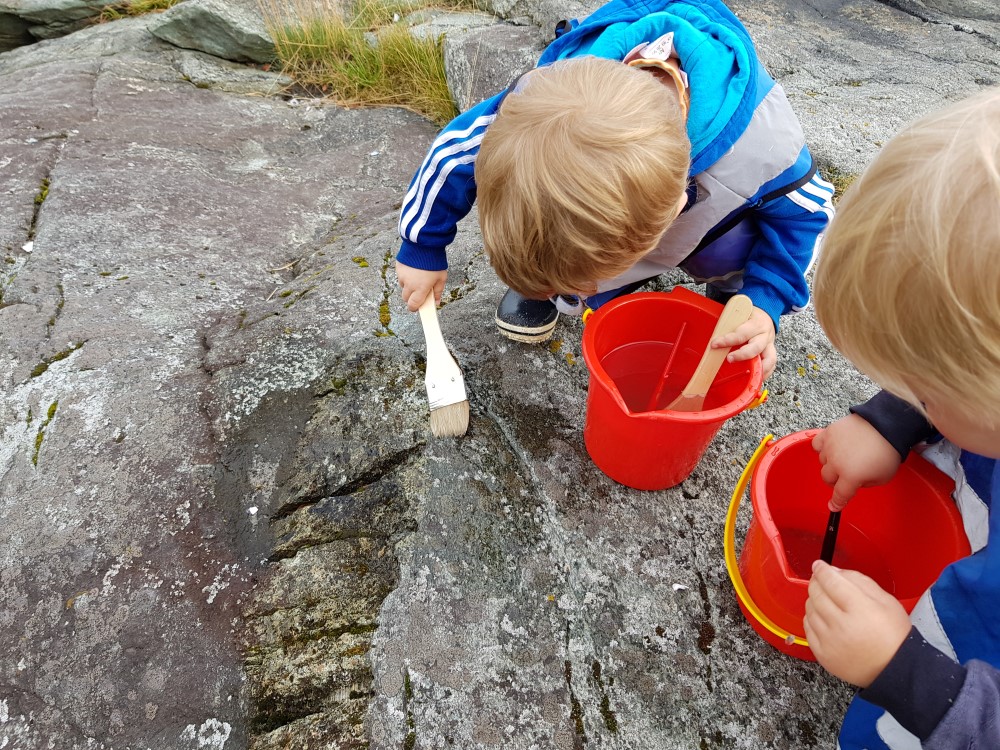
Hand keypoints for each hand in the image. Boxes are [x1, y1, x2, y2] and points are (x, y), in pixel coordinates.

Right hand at [396, 262, 446, 311]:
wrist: (424, 244)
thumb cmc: (435, 261)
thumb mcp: (441, 277)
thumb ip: (438, 291)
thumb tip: (436, 302)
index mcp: (420, 289)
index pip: (413, 305)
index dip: (414, 308)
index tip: (417, 307)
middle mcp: (409, 284)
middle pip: (405, 298)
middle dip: (411, 297)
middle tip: (419, 291)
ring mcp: (402, 276)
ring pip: (403, 286)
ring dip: (408, 286)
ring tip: (417, 277)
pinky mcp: (398, 268)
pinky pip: (400, 276)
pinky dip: (406, 276)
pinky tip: (413, 269)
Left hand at [712, 307, 776, 379]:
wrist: (765, 314)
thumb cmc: (748, 315)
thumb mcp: (739, 315)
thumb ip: (728, 324)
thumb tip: (712, 336)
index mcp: (755, 324)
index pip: (741, 333)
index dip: (727, 340)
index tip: (714, 344)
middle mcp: (764, 335)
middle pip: (756, 348)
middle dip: (742, 355)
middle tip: (729, 359)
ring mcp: (769, 345)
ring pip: (769, 359)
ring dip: (758, 369)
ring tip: (747, 377)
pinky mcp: (771, 352)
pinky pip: (771, 365)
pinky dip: (765, 373)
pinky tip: (756, 379)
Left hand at [804, 561, 910, 687]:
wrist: (895, 669)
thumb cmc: (894, 635)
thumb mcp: (886, 601)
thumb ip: (859, 581)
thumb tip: (834, 571)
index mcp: (860, 609)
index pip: (831, 581)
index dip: (822, 570)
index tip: (819, 566)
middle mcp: (841, 625)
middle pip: (817, 594)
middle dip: (816, 582)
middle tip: (821, 580)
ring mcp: (830, 641)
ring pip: (809, 609)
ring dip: (814, 600)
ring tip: (826, 601)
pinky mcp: (823, 655)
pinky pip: (807, 628)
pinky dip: (812, 619)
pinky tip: (823, 618)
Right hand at [812, 414, 900, 510]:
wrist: (888, 425)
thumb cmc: (888, 451)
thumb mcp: (883, 477)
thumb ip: (865, 484)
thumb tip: (854, 482)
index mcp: (851, 476)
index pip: (839, 495)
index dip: (837, 503)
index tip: (834, 506)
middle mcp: (837, 463)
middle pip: (827, 478)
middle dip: (836, 479)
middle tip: (846, 475)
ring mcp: (831, 447)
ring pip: (822, 461)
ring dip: (831, 462)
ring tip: (844, 456)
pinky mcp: (829, 432)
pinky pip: (817, 444)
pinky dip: (822, 447)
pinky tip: (832, 447)